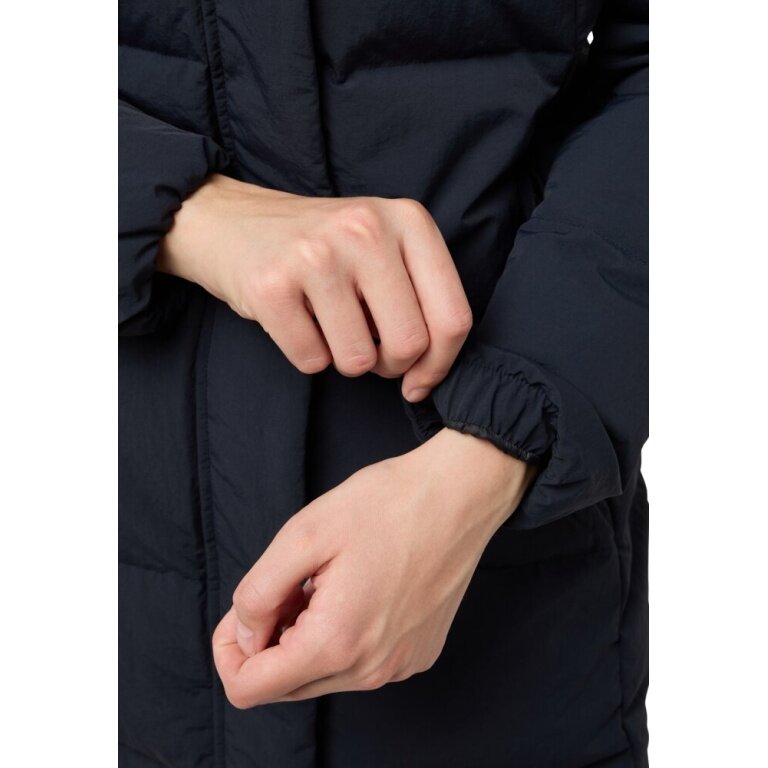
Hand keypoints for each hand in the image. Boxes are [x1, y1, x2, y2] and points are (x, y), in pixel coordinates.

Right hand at [158, 174, 471, 400]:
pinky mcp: (272, 283)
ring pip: (358, 360)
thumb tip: (427, 375)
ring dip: (344, 360)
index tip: (418, 380)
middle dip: (389, 366)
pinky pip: (311, 361)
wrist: (230, 222)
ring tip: (328, 325)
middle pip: (409, 344)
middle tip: (367, 347)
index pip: (453, 317)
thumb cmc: (322, 249)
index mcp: (409, 220)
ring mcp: (316, 253)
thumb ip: (420, 297)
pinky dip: (307, 355)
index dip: (440, 364)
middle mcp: (366, 228)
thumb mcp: (383, 247)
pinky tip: (296, 320)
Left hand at [212, 428, 535, 707]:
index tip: (245, 610)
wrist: (459, 495)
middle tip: (287, 585)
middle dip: (268, 641)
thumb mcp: (303, 533)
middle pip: (285, 685)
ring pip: (322, 675)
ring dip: (305, 638)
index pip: (250, 689)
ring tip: (324, 582)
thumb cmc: (386, 505)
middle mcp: (370, 669)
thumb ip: (258, 592)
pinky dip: (341, 637)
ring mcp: (398, 666)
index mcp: (336, 641)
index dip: (229, 651)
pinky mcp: (416, 654)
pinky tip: (355, 590)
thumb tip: (245, 634)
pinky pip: (358, 664)